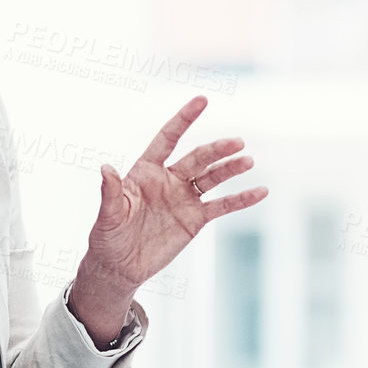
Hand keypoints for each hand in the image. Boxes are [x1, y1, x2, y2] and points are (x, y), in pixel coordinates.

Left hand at [82, 96, 267, 289]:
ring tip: (248, 160)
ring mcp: (184, 198)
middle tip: (237, 142)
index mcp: (146, 171)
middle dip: (217, 149)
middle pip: (198, 158)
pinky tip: (261, 191)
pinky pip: (222, 206)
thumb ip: (112, 191)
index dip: (184, 119)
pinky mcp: (196, 219)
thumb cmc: (107, 237)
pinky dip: (242, 199)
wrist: (121, 266)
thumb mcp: (108, 215)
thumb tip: (106, 168)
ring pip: (213, 177)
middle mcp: (169, 179)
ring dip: (231, 168)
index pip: (168, 138)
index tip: (202, 100)